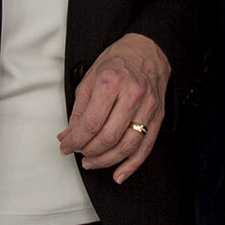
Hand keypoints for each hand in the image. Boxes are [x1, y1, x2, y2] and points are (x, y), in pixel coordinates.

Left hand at [59, 33, 170, 181]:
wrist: (148, 50)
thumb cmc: (118, 62)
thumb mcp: (91, 78)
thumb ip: (79, 109)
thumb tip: (68, 135)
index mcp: (111, 82)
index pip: (91, 123)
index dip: (75, 140)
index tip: (65, 146)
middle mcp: (132, 95)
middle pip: (108, 137)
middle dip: (88, 151)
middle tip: (78, 154)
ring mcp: (148, 108)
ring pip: (127, 146)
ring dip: (106, 161)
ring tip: (92, 162)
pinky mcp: (158, 117)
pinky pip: (145, 147)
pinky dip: (131, 165)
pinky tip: (119, 174)